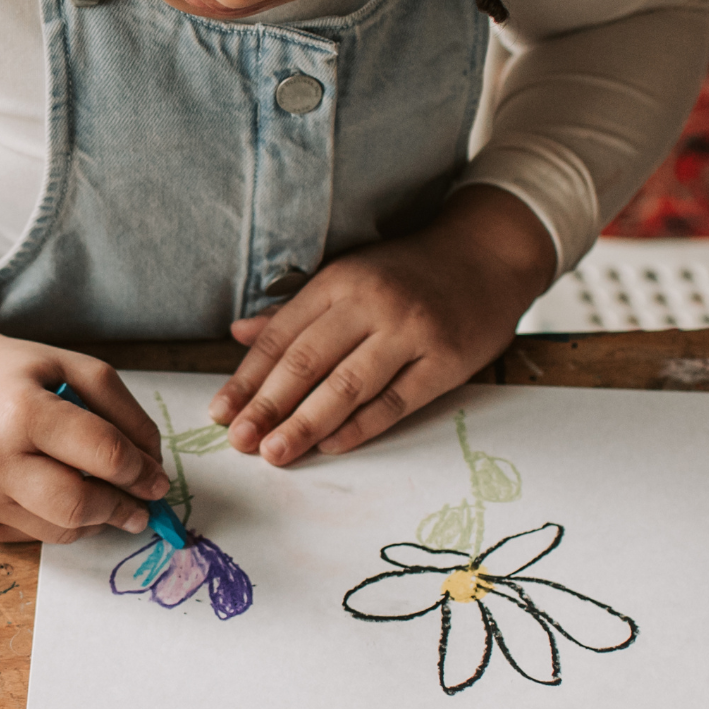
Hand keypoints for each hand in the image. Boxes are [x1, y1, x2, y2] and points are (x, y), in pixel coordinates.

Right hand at [0, 283, 168, 542]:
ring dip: (98, 518)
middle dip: (123, 508)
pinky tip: (60, 491)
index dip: (141, 471)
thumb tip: (154, 467)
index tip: (159, 479)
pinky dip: (65, 521)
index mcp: (21, 412)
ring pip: (64, 530)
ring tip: (106, 495)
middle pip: (80, 505)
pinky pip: (40, 536)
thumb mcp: (73, 368)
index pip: (102, 454)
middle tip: (145, 506)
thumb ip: (123, 413)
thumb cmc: (12, 375)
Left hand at [208, 186, 556, 464]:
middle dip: (268, 406)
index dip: (248, 377)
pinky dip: (360, 427)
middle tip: (239, 441)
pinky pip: (395, 401)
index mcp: (341, 280)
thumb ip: (295, 310)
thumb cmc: (409, 272)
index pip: (283, 336)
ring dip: (306, 423)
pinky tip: (331, 446)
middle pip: (308, 362)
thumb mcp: (350, 276)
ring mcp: (411, 332)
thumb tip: (239, 335)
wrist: (487, 256)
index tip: (221, 412)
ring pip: (348, 386)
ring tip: (274, 452)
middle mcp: (372, 303)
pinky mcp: (445, 361)